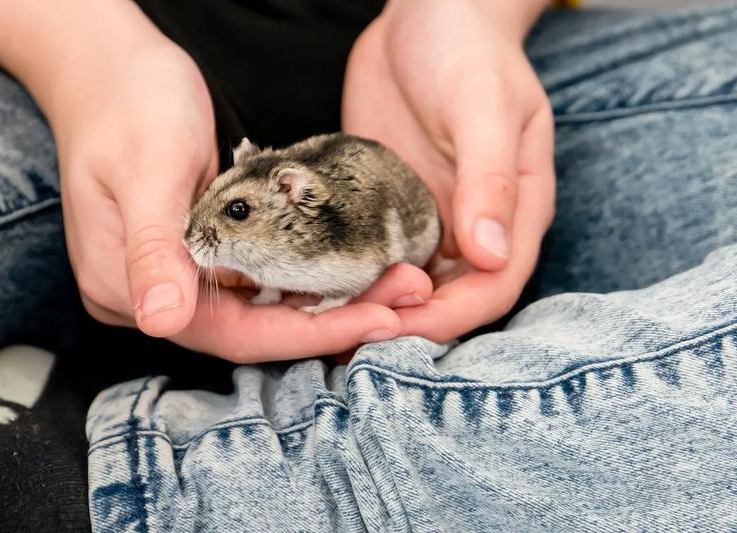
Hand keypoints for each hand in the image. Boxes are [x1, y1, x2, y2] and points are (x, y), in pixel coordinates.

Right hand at [48, 20, 428, 361]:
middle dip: (333, 319)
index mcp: (125, 288)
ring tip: (394, 285)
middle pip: (255, 330)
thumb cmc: (128, 106)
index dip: (306, 333)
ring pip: (265, 309)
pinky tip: (355, 271)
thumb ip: (153, 248)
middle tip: (403, 299)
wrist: (114, 69)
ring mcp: (176, 278)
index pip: (230, 333)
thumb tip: (162, 321)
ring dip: (330, 301)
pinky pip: (263, 282)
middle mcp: (152, 295)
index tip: (377, 320)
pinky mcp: (201, 258)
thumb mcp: (146, 170)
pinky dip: (309, 279)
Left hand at [343, 0, 555, 341]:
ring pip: (402, 283)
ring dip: (367, 306)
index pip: (493, 287)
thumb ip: (489, 179)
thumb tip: (491, 255)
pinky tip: (304, 285)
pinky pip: (367, 251)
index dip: (451, 317)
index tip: (400, 326)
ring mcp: (426, 218)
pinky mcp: (386, 206)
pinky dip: (342, 273)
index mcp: (513, 212)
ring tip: (318, 326)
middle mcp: (472, 226)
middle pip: (445, 298)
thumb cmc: (468, 50)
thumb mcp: (484, 106)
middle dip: (402, 322)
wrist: (427, 13)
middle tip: (347, 338)